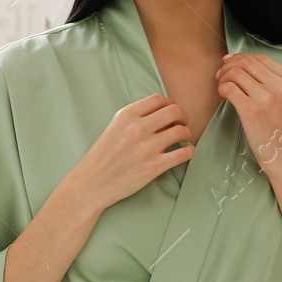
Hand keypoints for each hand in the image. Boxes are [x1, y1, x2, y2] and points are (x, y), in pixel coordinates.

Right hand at [70, 94, 194, 211]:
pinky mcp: (154, 166)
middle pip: (175, 111)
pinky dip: (189, 150)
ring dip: (186, 133)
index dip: (170, 104)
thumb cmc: (102, 156)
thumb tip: (163, 117)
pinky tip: (185, 152)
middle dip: (182, 117)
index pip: (159, 99)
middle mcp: (137, 128)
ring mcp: (146, 147)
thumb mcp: (114, 128)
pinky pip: (184, 153)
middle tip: (181, 124)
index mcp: (126, 115)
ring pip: (181, 131)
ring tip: (182, 139)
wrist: (92, 183)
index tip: (172, 113)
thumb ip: (136, 119)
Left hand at [215, 53, 281, 179]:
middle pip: (246, 62)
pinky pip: (229, 87)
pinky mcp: (251, 110)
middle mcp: (281, 85)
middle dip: (229, 66)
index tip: (229, 63)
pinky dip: (222, 89)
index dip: (240, 57)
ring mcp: (267, 97)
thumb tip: (243, 63)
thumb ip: (273, 82)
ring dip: (223, 77)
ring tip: (222, 87)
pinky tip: (223, 96)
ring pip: (235, 72)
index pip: (260, 58)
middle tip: (220, 76)